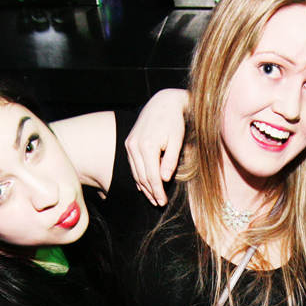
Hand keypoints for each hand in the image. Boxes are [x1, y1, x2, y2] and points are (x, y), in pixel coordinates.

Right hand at [125, 89, 187, 205]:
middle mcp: (134, 146)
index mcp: (147, 146)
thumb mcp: (177, 141)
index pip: (151, 176)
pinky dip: (137, 176)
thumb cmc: (174, 121)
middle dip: (150, 192)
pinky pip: (132, 164)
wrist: (163, 102)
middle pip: (141, 176)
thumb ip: (170, 160)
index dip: (157, 191)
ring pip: (135, 172)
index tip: (162, 202)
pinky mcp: (129, 142)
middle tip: (159, 203)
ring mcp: (129, 144)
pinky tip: (143, 185)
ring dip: (143, 186)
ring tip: (152, 198)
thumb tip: (164, 179)